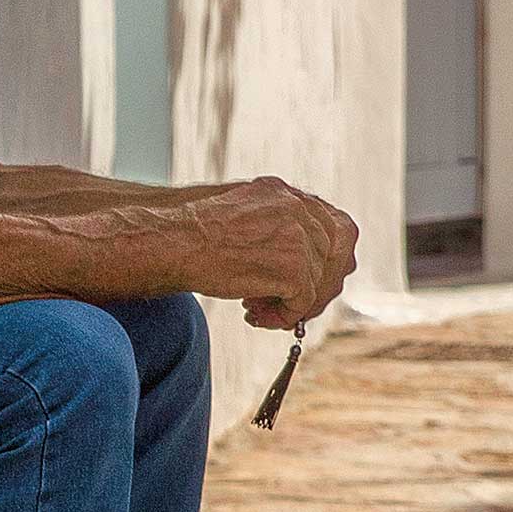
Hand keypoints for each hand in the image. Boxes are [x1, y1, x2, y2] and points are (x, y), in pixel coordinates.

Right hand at [194, 176, 357, 324]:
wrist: (175, 241)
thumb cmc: (196, 233)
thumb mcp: (244, 214)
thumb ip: (278, 226)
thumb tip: (304, 262)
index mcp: (287, 194)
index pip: (335, 227)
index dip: (327, 259)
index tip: (310, 281)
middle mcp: (299, 209)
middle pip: (337, 255)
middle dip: (319, 286)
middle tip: (292, 305)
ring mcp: (299, 236)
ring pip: (319, 283)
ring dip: (294, 303)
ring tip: (259, 310)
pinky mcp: (293, 268)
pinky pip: (302, 303)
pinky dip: (284, 316)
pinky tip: (257, 317)